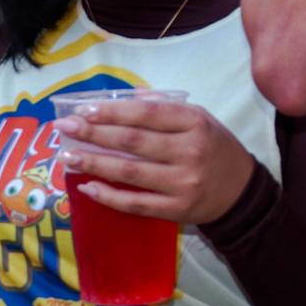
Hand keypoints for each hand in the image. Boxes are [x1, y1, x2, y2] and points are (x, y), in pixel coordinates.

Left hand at [54, 99, 254, 225]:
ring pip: (130, 172)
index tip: (84, 109)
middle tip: (64, 128)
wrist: (242, 192)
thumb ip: (165, 107)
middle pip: (133, 142)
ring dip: (94, 163)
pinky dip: (109, 196)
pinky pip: (136, 203)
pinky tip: (87, 187)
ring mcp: (183, 183)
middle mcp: (189, 152)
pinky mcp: (176, 209)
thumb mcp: (200, 119)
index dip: (112, 111)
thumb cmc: (215, 149)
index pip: (146, 114)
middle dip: (94, 133)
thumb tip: (128, 96)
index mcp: (195, 123)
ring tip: (67, 156)